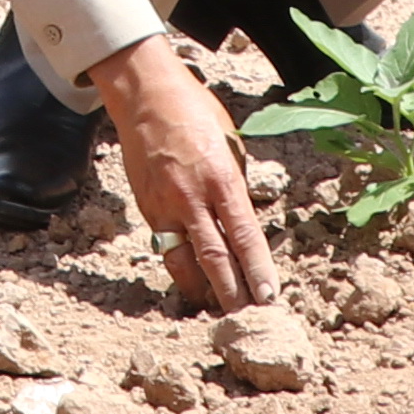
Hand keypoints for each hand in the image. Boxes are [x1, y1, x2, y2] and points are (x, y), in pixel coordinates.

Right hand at [90, 33, 275, 310]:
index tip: (268, 296)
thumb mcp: (230, 144)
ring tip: (217, 309)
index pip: (244, 236)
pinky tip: (191, 281)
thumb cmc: (195, 112)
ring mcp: (165, 205)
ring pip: (184, 261)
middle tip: (246, 317)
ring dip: (203, 289)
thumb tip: (243, 221)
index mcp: (222, 178)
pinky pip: (165, 246)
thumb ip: (235, 185)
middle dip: (232, 291)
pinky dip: (180, 267)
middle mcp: (192, 197)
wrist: (145, 95)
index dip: (257, 270)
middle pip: (215, 257)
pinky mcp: (146, 207)